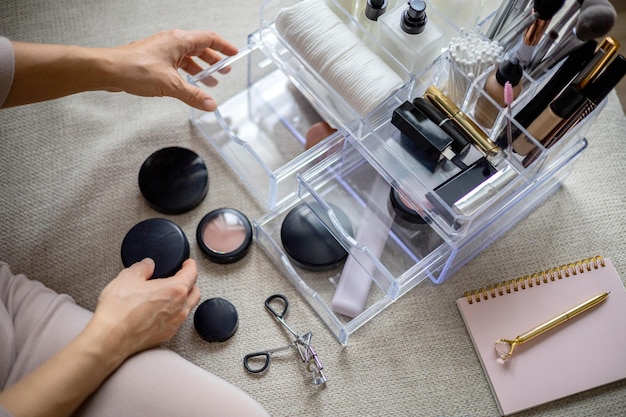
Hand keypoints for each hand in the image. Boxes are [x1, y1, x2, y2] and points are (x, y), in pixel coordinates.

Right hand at [92, 258, 200, 358]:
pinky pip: (177, 321)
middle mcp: (180, 308)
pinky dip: (174, 313)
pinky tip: (161, 310)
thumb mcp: (128, 277)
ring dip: (184, 299)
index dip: (190, 265)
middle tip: (181, 277)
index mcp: (175, 290)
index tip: (188, 263)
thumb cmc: (119, 310)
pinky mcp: (166, 335)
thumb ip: (142, 267)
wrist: (110, 338)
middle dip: (190, 282)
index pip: (192, 274)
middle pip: (195, 292)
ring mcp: (174, 324)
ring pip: (187, 308)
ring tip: (171, 294)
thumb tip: (147, 265)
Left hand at [106, 30, 237, 110]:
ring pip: (187, 57)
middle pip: (199, 48)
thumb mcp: (171, 85)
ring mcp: (162, 50)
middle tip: (224, 70)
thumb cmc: (134, 68)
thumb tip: (210, 104)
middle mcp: (171, 42)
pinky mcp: (154, 59)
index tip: (233, 53)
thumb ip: (193, 95)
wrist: (109, 70)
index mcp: (179, 41)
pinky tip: (188, 84)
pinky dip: (186, 73)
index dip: (224, 46)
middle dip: (213, 60)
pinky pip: (176, 63)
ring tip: (209, 81)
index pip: (209, 38)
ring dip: (200, 68)